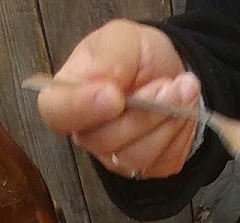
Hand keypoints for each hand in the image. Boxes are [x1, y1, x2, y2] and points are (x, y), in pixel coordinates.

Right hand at [36, 19, 201, 179]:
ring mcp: (116, 156)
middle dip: (142, 113)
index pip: (56, 113)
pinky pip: (162, 161)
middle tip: (167, 85)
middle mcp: (87, 133)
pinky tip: (183, 109)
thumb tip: (104, 84)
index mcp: (68, 96)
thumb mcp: (121, 38)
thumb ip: (109, 58)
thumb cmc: (136, 55)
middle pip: (102, 141)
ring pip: (135, 156)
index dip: (81, 108)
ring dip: (166, 122)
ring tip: (182, 89)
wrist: (172, 71)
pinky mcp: (148, 167)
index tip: (115, 95)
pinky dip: (179, 132)